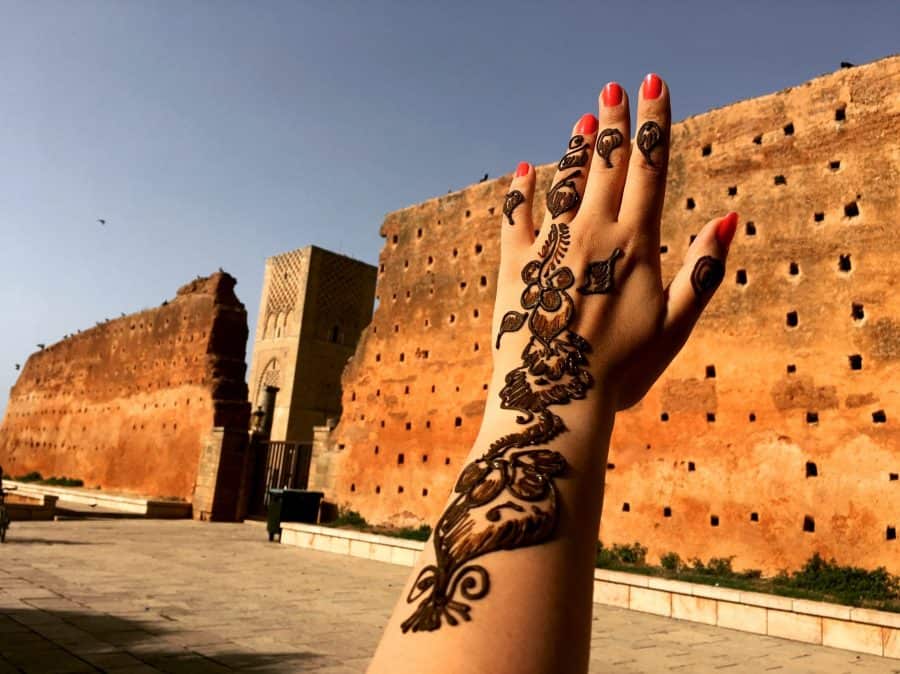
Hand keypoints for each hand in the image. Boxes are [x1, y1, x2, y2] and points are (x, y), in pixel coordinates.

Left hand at [493, 74, 736, 413]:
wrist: (556, 396)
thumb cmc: (623, 369)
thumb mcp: (676, 325)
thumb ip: (703, 271)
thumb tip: (728, 219)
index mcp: (635, 244)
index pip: (649, 169)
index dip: (653, 123)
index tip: (653, 85)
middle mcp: (592, 234)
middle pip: (606, 165)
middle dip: (613, 122)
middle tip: (614, 88)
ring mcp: (550, 246)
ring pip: (564, 183)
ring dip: (575, 149)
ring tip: (583, 119)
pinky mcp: (514, 265)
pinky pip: (515, 216)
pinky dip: (520, 191)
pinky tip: (523, 170)